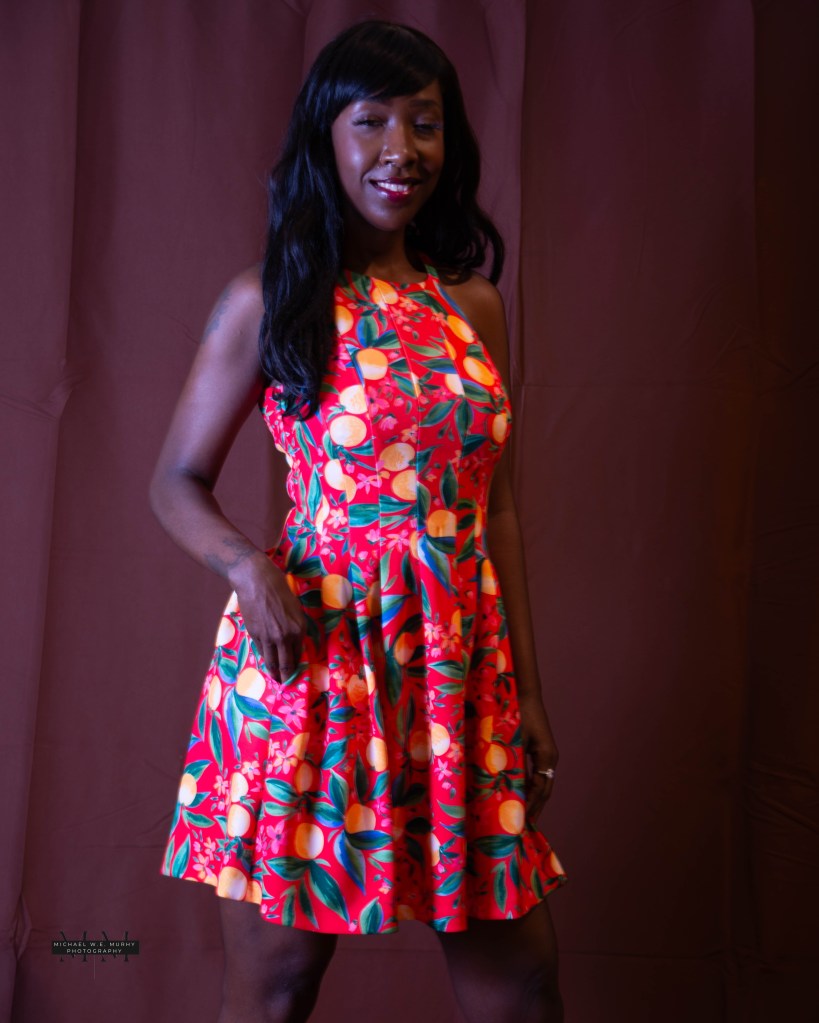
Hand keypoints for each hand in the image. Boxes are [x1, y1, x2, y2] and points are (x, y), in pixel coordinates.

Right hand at [230, 553, 307, 683]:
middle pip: (287, 663)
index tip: (295, 672)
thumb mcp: (293, 607)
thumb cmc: (277, 588)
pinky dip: (264, 659)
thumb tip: (291, 640)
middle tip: (285, 683)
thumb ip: (293, 625)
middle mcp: (286, 636)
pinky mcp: (255, 635)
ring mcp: (270, 637)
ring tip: (275, 679)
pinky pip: (262, 652)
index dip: (296, 665)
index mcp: (300, 627)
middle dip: (286, 675)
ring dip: (274, 672)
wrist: (256, 580)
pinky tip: (266, 664)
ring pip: (272, 661)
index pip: (299, 653)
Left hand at [519, 694, 558, 821]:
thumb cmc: (520, 712)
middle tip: (525, 826)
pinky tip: (519, 794)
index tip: (524, 821)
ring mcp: (544, 754)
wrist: (524, 693)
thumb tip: (506, 785)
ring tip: (524, 816)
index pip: (541, 788)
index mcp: (547, 756)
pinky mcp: (537, 749)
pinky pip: (534, 773)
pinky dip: (528, 786)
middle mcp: (549, 757)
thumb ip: (512, 761)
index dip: (532, 805)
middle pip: (543, 789)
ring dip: (532, 799)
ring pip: (540, 782)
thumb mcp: (515, 738)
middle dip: (535, 807)